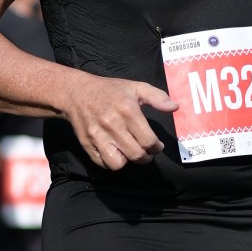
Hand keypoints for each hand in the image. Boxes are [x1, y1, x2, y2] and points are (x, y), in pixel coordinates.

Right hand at [61, 73, 177, 170]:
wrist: (76, 93)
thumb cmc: (110, 90)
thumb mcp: (136, 87)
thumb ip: (157, 97)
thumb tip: (175, 107)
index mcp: (128, 110)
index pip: (148, 141)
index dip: (157, 148)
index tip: (157, 146)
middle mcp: (112, 124)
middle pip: (136, 155)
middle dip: (146, 157)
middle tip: (147, 152)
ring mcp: (98, 136)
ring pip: (118, 164)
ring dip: (127, 161)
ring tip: (130, 153)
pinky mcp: (87, 144)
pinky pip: (103, 163)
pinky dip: (111, 162)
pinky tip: (116, 152)